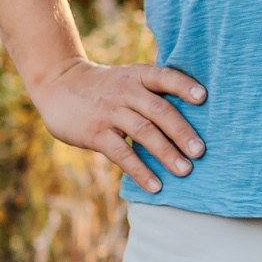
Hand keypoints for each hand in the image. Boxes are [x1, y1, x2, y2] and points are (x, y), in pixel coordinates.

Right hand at [29, 58, 206, 193]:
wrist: (58, 85)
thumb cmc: (105, 87)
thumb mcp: (127, 78)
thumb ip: (152, 94)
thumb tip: (192, 122)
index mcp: (138, 76)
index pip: (164, 77)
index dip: (184, 86)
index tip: (203, 98)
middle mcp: (126, 91)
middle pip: (159, 110)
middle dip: (182, 131)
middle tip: (200, 151)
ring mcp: (110, 112)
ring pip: (143, 132)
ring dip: (166, 153)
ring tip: (185, 170)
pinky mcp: (95, 132)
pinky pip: (122, 153)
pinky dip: (140, 171)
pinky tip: (155, 185)